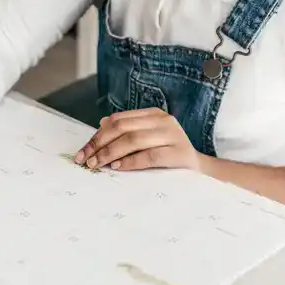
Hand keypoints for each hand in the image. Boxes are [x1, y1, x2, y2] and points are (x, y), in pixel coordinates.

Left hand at [75, 108, 201, 171]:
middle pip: (122, 128)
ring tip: (97, 164)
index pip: (119, 120)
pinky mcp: (178, 153)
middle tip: (85, 159)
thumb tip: (101, 125)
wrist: (201, 170)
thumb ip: (129, 131)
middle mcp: (163, 121)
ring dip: (110, 153)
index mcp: (154, 114)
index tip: (84, 150)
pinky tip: (116, 167)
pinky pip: (148, 156)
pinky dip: (129, 162)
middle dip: (99, 144)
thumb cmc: (169, 155)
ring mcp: (172, 136)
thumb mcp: (149, 139)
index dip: (98, 135)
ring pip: (133, 140)